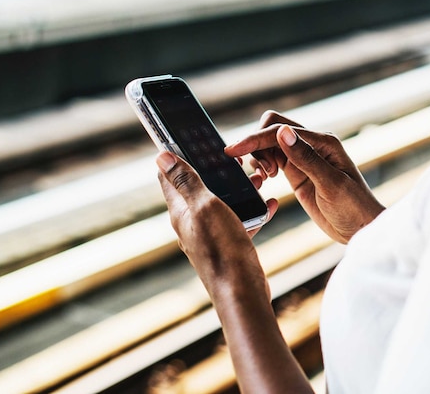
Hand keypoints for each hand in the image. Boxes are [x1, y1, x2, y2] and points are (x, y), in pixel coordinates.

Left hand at [156, 151, 278, 299]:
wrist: (242, 292)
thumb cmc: (222, 249)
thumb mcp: (204, 206)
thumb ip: (185, 181)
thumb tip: (160, 155)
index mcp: (180, 211)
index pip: (170, 176)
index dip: (178, 155)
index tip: (192, 138)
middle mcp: (192, 222)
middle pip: (200, 186)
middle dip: (217, 170)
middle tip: (237, 159)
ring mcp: (211, 234)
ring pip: (223, 201)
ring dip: (239, 188)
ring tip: (259, 178)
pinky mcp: (229, 244)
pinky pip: (241, 219)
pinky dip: (253, 209)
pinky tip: (268, 203)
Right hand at [225, 111, 384, 243]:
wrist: (360, 228)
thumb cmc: (353, 207)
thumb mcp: (331, 184)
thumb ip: (306, 158)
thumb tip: (282, 133)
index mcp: (323, 141)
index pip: (281, 130)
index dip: (255, 138)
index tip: (233, 151)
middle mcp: (312, 144)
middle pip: (272, 127)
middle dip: (257, 143)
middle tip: (263, 173)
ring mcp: (303, 158)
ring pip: (270, 142)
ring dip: (259, 155)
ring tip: (266, 178)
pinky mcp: (297, 172)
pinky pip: (273, 158)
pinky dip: (262, 165)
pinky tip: (265, 179)